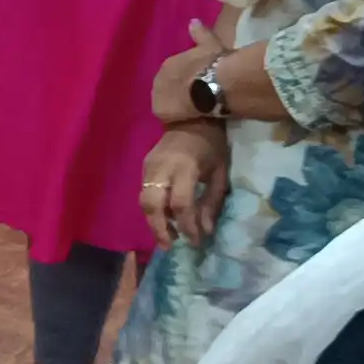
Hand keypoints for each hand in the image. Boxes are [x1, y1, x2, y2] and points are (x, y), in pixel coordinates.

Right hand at [140, 122, 228, 247]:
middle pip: (152, 205)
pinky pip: (144, 193)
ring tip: (168, 237)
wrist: (191, 117)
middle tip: (170, 246)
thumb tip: (206, 230)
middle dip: (159, 229)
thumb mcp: (219, 172)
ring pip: (144, 202)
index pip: (180, 204)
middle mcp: (161, 168)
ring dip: (154, 222)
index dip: (187, 226)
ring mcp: (148, 167)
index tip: (195, 241)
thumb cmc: (212, 145)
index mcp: (184, 167)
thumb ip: (211, 202)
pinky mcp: (144, 167)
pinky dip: (153, 210)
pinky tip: (165, 218)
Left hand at [150, 16, 233, 126]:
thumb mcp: (210, 45)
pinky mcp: (159, 110)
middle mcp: (158, 76)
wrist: (214, 84)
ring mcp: (157, 94)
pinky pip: (166, 114)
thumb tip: (193, 21)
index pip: (175, 73)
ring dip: (176, 104)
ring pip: (166, 100)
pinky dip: (174, 116)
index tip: (198, 83)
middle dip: (179, 91)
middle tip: (196, 97)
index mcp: (169, 62)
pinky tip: (187, 119)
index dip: (187, 79)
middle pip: (168, 86)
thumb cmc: (215, 64)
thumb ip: (201, 34)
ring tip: (192, 110)